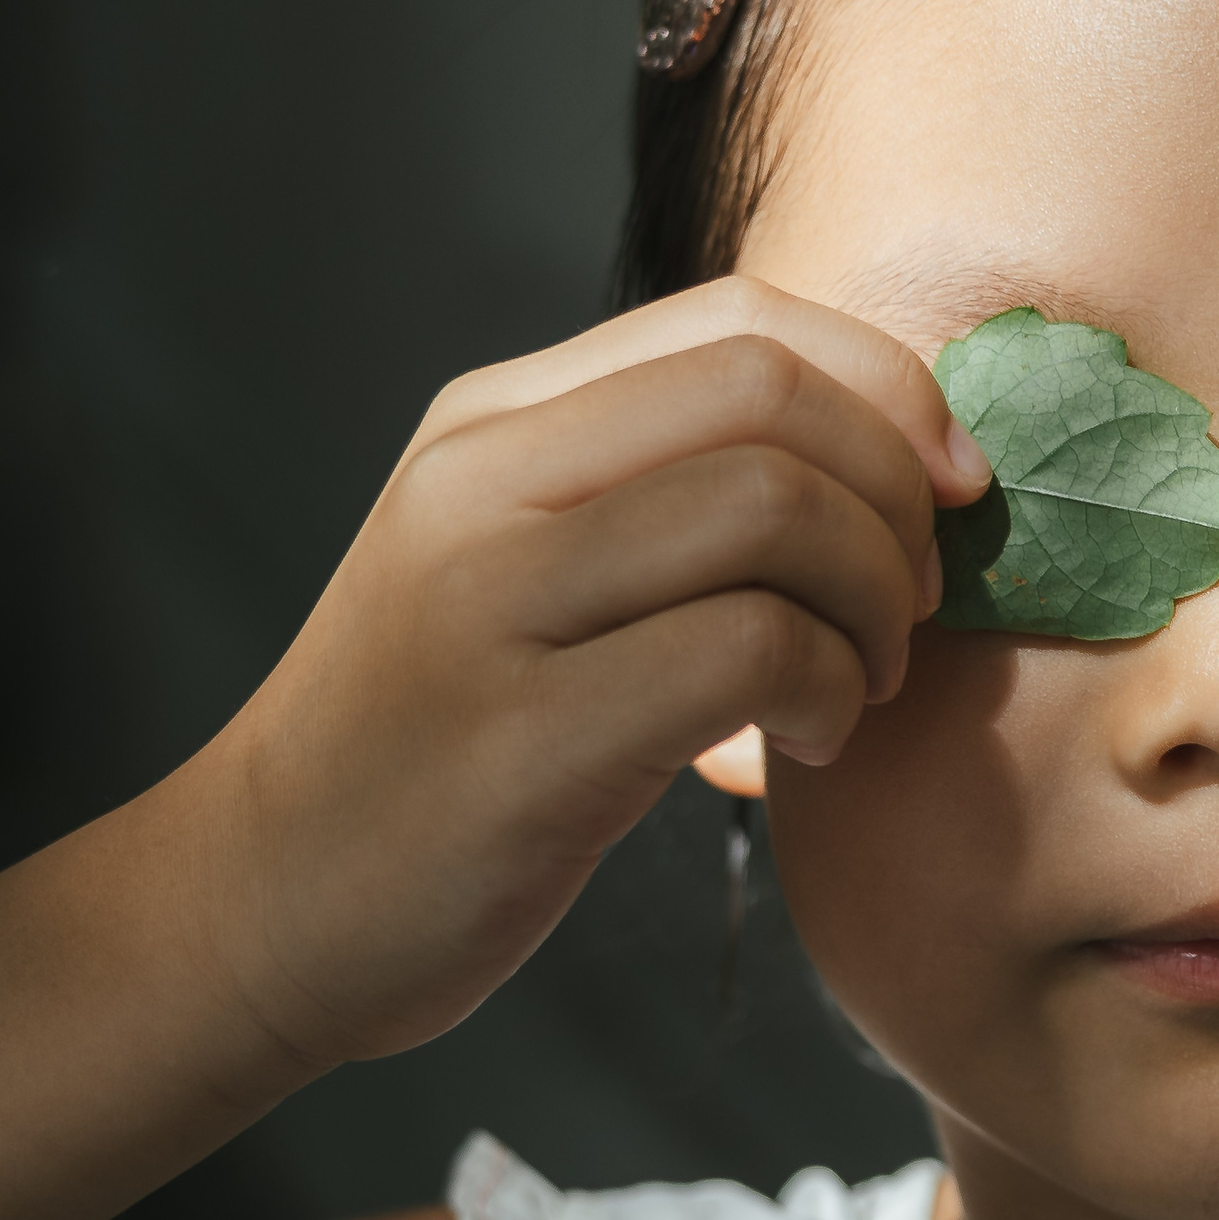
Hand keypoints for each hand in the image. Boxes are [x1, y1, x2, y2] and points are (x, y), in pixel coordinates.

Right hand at [196, 278, 988, 1068]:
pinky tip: (810, 743)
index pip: (742, 319)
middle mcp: (483, 482)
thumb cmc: (446, 740)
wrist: (265, 899)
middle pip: (771, 393)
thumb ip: (662, 489)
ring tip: (862, 681)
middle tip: (910, 603)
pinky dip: (831, 689)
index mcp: (496, 423)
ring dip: (874, 600)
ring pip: (773, 508)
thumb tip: (892, 454)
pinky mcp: (524, 734)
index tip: (953, 484)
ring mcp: (493, 603)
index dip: (890, 385)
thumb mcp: (528, 569)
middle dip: (897, 493)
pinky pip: (750, 647)